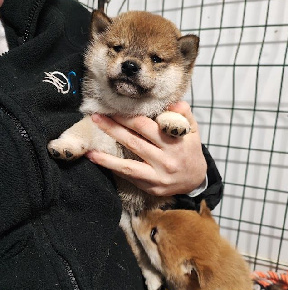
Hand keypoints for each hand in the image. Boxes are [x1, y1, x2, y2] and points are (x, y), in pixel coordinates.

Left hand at [86, 101, 206, 196]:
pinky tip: (99, 161)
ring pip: (128, 165)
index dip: (128, 117)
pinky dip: (113, 169)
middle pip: (134, 142)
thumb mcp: (193, 130)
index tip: (113, 109)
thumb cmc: (190, 151)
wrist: (195, 180)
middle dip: (113, 129)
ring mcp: (158, 176)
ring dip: (106, 157)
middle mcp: (166, 160)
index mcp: (175, 143)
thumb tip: (171, 102)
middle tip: (96, 117)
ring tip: (89, 148)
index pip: (147, 127)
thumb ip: (184, 114)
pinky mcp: (151, 187)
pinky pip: (129, 176)